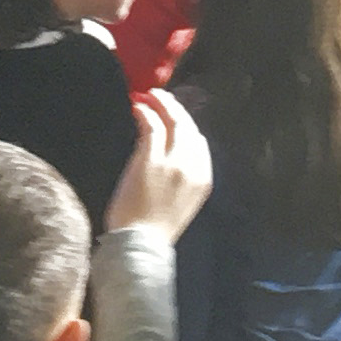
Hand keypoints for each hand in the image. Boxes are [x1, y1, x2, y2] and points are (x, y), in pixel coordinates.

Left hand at [111, 86, 212, 240]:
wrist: (141, 245)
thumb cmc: (155, 229)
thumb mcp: (180, 203)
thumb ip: (182, 179)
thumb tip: (170, 158)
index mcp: (203, 180)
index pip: (199, 143)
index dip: (186, 126)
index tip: (175, 117)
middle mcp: (193, 167)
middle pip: (189, 127)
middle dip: (176, 108)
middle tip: (161, 97)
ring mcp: (172, 162)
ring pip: (173, 121)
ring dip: (161, 104)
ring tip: (150, 95)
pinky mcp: (151, 159)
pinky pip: (152, 127)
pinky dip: (145, 113)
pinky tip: (137, 108)